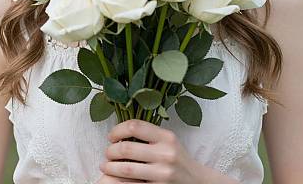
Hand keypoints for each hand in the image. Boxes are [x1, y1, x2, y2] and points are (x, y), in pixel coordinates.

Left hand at [98, 119, 225, 183]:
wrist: (197, 182)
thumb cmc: (177, 158)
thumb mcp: (168, 141)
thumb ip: (149, 134)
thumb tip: (121, 130)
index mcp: (166, 136)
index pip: (134, 126)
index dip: (118, 130)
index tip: (111, 136)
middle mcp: (165, 153)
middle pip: (127, 148)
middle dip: (111, 151)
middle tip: (107, 153)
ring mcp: (163, 173)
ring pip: (126, 168)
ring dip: (110, 167)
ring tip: (105, 166)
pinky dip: (119, 181)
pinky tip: (114, 179)